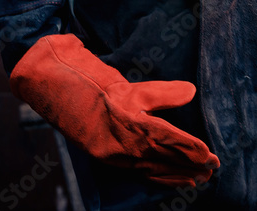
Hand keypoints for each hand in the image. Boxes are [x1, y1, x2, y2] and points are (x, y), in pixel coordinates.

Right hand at [10, 34, 219, 186]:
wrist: (43, 82)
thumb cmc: (81, 75)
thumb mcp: (121, 81)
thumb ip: (159, 92)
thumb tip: (191, 91)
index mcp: (125, 119)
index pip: (167, 139)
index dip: (189, 148)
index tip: (210, 154)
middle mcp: (118, 141)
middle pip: (162, 158)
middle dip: (189, 164)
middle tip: (212, 169)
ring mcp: (109, 151)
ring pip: (149, 168)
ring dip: (174, 175)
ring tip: (197, 180)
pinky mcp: (102, 153)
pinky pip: (133, 170)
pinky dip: (154, 176)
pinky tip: (166, 178)